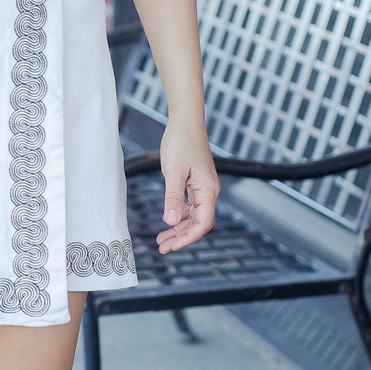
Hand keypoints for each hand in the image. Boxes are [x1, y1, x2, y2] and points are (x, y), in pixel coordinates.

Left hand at [156, 120, 218, 252]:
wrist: (185, 121)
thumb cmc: (181, 142)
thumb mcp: (173, 171)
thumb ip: (173, 197)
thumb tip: (169, 221)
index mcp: (208, 190)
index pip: (202, 223)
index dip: (188, 237)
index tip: (172, 246)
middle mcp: (209, 191)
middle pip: (198, 223)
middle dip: (181, 237)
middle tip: (162, 248)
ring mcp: (202, 187)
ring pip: (193, 215)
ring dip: (178, 228)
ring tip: (161, 239)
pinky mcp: (195, 182)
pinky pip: (189, 205)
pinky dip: (178, 215)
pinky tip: (167, 220)